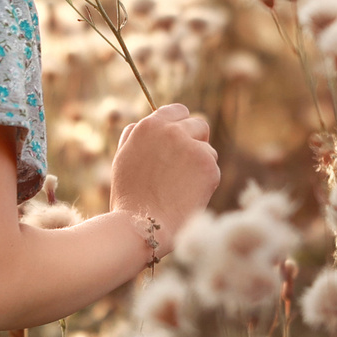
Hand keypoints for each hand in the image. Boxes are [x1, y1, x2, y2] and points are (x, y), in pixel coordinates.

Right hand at [110, 101, 219, 246]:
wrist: (141, 224)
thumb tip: (143, 123)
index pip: (178, 111)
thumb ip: (134, 136)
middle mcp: (172, 130)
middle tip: (186, 165)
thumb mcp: (123, 158)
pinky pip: (213, 168)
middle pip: (198, 125)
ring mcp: (192, 147)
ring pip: (208, 149)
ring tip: (180, 186)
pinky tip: (188, 195)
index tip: (184, 137)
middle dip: (196, 142)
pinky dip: (205, 181)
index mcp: (149, 126)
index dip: (181, 125)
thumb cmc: (129, 197)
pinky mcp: (208, 165)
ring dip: (200, 163)